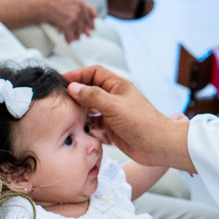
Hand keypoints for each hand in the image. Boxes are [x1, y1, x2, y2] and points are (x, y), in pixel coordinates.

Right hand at [36, 0, 96, 41]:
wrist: (42, 4)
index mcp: (80, 2)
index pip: (90, 11)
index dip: (92, 19)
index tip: (93, 24)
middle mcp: (79, 10)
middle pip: (85, 23)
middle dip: (86, 30)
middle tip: (87, 35)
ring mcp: (74, 18)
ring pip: (79, 31)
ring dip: (77, 36)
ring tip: (75, 38)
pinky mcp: (67, 26)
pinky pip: (71, 36)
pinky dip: (69, 40)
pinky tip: (67, 41)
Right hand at [65, 67, 192, 170]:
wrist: (158, 145)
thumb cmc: (142, 122)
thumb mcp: (114, 106)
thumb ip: (92, 96)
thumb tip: (73, 88)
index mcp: (117, 86)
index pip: (94, 73)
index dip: (78, 74)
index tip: (63, 80)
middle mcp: (114, 98)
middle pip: (90, 91)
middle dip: (76, 94)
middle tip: (60, 100)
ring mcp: (112, 114)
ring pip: (90, 109)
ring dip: (79, 112)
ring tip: (66, 115)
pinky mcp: (111, 129)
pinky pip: (94, 125)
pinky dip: (86, 126)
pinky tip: (78, 129)